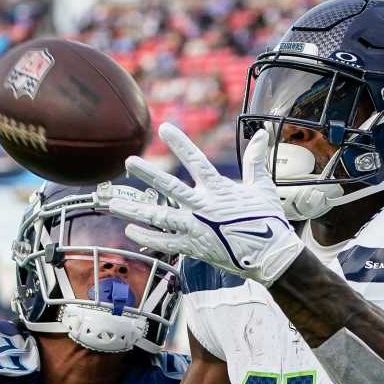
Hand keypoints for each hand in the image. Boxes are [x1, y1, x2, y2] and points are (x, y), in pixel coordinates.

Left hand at [110, 123, 304, 286]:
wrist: (271, 255)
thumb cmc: (269, 221)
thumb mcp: (262, 186)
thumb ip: (256, 160)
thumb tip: (261, 134)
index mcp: (219, 189)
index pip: (195, 160)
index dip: (180, 143)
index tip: (164, 128)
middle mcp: (203, 207)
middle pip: (169, 188)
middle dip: (147, 174)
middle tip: (128, 162)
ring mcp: (196, 229)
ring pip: (159, 217)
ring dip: (134, 210)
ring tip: (112, 203)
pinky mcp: (194, 248)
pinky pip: (164, 243)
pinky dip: (146, 237)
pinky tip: (129, 230)